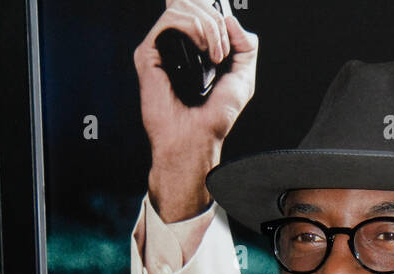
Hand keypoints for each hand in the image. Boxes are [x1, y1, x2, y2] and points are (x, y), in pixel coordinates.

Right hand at [134, 2, 258, 220]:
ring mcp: (161, 47)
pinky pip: (170, 19)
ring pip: (182, 6)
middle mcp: (176, 44)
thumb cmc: (214, 118)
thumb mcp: (242, 78)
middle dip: (216, 19)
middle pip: (192, 2)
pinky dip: (194, 29)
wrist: (196, 139)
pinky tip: (204, 53)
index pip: (199, 7)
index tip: (226, 27)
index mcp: (194, 47)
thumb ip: (246, 46)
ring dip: (209, 27)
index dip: (214, 9)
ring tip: (216, 56)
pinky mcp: (148, 53)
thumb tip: (229, 18)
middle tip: (224, 50)